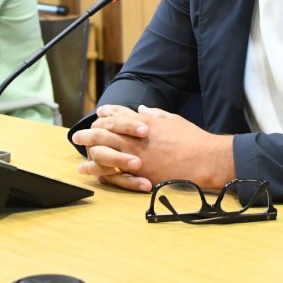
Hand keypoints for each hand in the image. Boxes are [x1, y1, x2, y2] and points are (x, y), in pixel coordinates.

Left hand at [72, 104, 233, 190]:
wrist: (205, 159)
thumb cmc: (193, 139)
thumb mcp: (174, 120)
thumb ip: (156, 115)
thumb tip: (143, 110)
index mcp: (146, 123)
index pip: (119, 115)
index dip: (107, 114)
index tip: (99, 114)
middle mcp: (138, 138)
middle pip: (106, 131)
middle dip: (90, 132)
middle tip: (78, 135)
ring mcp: (138, 155)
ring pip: (106, 151)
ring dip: (90, 151)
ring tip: (80, 156)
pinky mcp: (141, 173)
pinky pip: (116, 172)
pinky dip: (102, 171)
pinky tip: (93, 172)